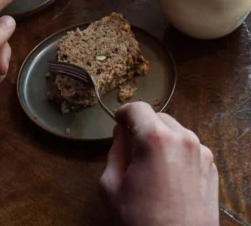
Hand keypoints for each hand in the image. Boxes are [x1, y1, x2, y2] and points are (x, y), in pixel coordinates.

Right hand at [100, 103, 218, 225]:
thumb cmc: (140, 221)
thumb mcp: (112, 186)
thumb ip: (115, 150)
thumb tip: (121, 132)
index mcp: (156, 139)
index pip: (138, 108)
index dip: (124, 112)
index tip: (118, 120)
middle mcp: (183, 138)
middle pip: (158, 117)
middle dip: (143, 126)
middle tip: (132, 144)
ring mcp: (201, 152)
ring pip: (175, 130)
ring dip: (162, 137)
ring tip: (151, 161)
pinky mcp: (211, 166)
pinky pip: (190, 147)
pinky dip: (177, 151)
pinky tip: (169, 173)